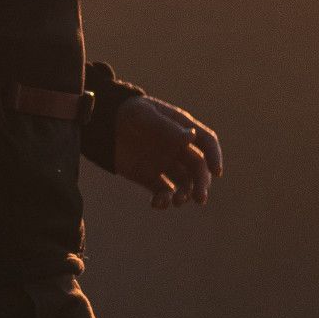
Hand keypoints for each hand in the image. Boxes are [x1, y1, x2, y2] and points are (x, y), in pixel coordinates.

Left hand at [105, 93, 223, 209]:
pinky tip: (157, 204)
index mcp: (182, 129)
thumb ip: (167, 127)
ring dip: (184, 195)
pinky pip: (163, 193)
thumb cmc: (127, 113)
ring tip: (175, 202)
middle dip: (201, 184)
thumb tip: (191, 138)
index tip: (216, 172)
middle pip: (198, 168)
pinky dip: (163, 201)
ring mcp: (165, 163)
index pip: (206, 142)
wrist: (102, 125)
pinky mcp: (151, 177)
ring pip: (184, 184)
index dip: (214, 156)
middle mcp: (178, 148)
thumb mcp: (145, 116)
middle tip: (199, 199)